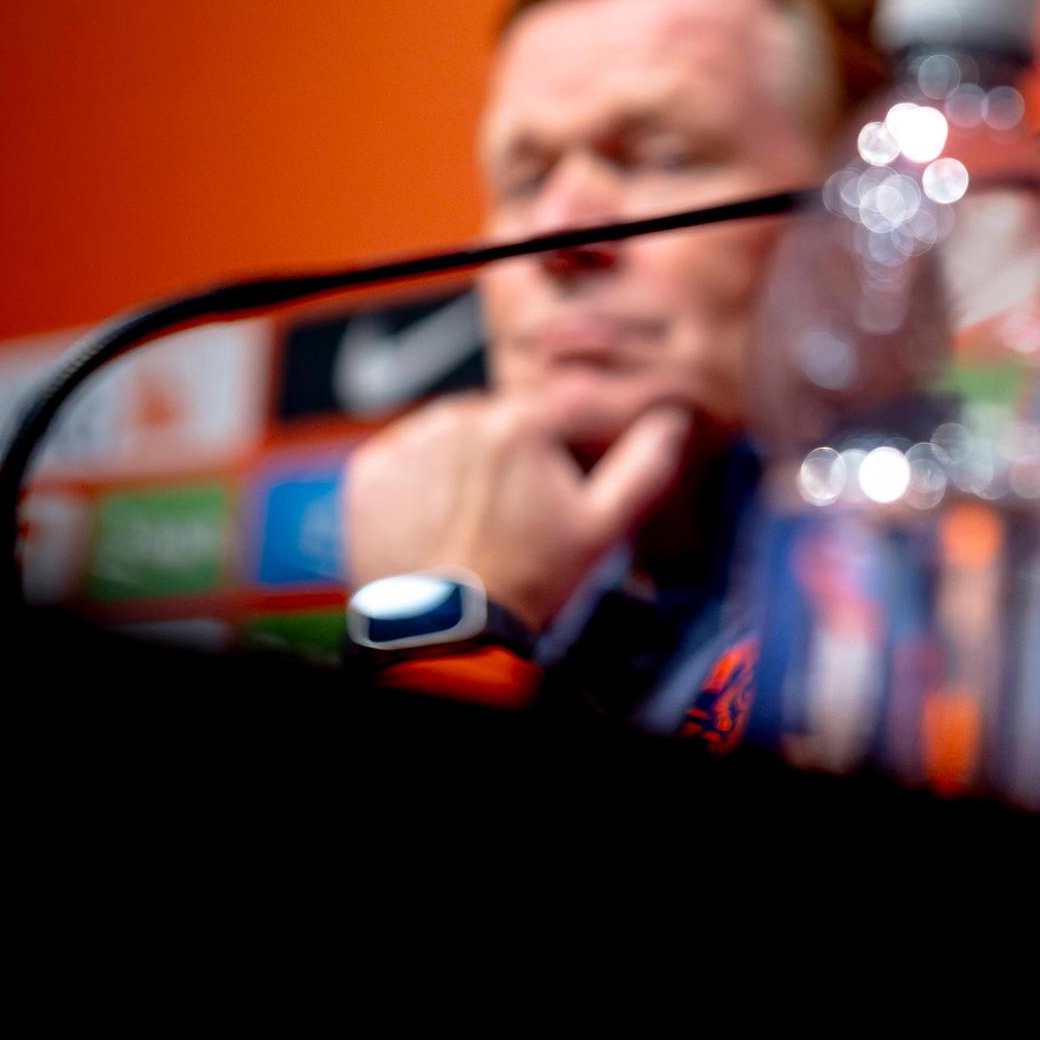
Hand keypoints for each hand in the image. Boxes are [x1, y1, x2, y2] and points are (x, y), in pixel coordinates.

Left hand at [339, 394, 694, 632]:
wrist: (445, 633)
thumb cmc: (528, 581)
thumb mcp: (602, 528)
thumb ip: (644, 465)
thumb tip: (670, 420)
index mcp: (521, 422)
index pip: (569, 406)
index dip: (584, 438)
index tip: (580, 474)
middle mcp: (458, 417)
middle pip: (510, 418)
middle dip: (526, 450)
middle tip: (528, 507)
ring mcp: (407, 443)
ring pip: (457, 431)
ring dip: (474, 458)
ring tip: (482, 515)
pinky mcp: (369, 471)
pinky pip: (408, 455)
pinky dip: (425, 476)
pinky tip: (441, 516)